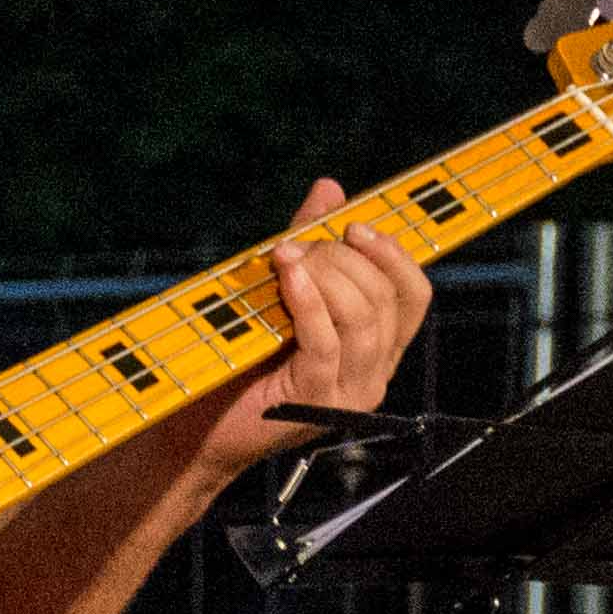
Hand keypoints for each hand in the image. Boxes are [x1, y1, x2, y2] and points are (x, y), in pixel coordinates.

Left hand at [198, 181, 430, 481]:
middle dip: (345, 259)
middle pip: (386, 300)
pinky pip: (326, 342)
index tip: (355, 226)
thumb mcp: (281, 292)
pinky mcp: (318, 403)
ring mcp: (350, 392)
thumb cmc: (240, 359)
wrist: (197, 424)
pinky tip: (288, 276)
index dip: (393, 255)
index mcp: (377, 349)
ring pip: (364, 319)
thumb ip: (311, 245)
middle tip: (300, 244)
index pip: (414, 296)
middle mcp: (374, 373)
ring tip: (287, 255)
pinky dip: (308, 301)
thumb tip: (330, 189)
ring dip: (326, 275)